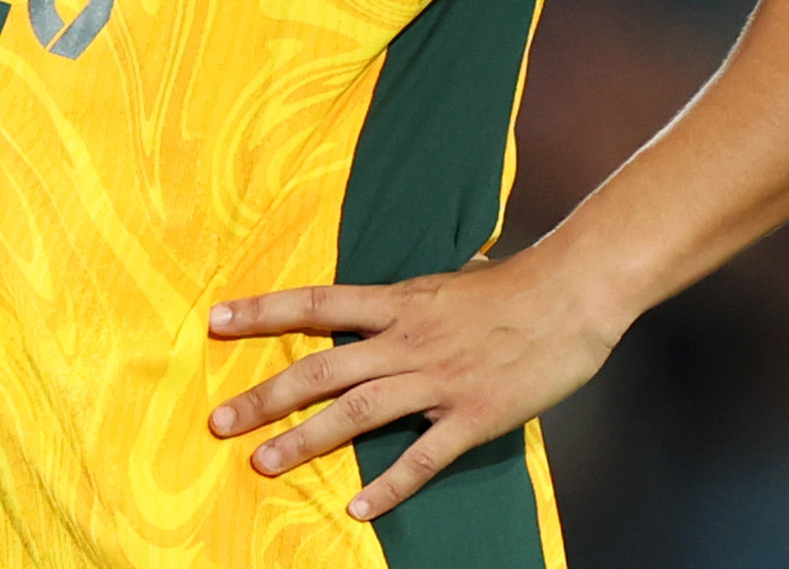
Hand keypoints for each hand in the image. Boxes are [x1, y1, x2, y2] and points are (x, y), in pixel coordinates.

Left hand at [205, 250, 624, 519]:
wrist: (573, 294)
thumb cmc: (513, 284)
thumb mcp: (446, 280)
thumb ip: (409, 298)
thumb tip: (384, 299)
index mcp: (398, 302)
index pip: (315, 303)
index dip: (262, 311)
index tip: (215, 320)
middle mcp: (407, 340)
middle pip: (322, 370)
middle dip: (265, 396)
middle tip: (219, 421)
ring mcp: (438, 381)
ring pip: (357, 414)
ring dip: (305, 441)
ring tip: (262, 463)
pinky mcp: (473, 417)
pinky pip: (422, 457)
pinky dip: (388, 485)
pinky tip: (356, 508)